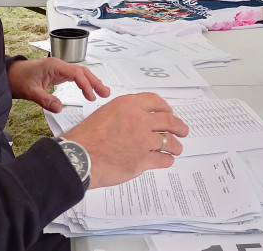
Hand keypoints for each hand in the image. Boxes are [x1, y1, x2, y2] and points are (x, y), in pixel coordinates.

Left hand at [7, 57, 109, 112]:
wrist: (9, 74)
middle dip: (95, 81)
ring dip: (92, 81)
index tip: (91, 97)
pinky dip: (84, 82)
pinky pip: (75, 76)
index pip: (76, 73)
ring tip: (103, 92)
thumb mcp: (30, 92)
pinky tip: (89, 89)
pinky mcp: (58, 74)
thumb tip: (60, 109)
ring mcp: (59, 69)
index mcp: (54, 66)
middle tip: (105, 93)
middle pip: (82, 71)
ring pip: (80, 73)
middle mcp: (59, 65)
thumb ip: (45, 100)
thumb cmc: (18, 79)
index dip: (85, 85)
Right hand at [63, 93, 188, 188]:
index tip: (169, 112)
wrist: (79, 157)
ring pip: (169, 141)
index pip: (155, 101)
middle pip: (168, 120)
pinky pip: (163, 159)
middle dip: (179, 126)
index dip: (165, 107)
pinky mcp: (143, 159)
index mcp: (128, 105)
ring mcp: (143, 140)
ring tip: (177, 148)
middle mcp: (139, 120)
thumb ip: (123, 114)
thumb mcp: (104, 113)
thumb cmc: (86, 138)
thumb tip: (135, 120)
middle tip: (183, 130)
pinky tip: (167, 161)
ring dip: (175, 145)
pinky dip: (167, 160)